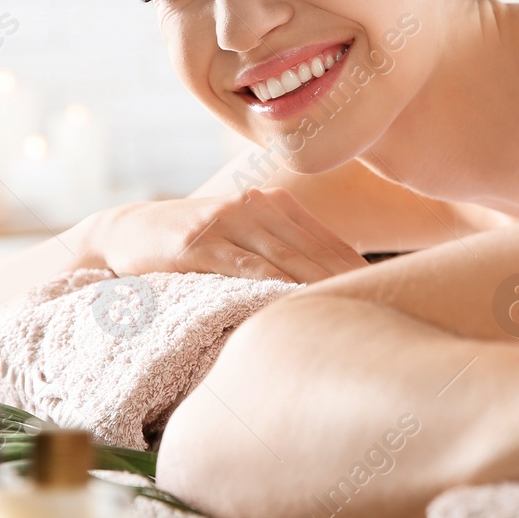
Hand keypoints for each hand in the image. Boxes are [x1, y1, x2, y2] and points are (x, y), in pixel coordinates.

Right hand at [77, 188, 369, 282]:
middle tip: (388, 307)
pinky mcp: (198, 242)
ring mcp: (228, 222)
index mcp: (273, 205)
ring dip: (321, 286)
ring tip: (353, 312)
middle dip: (351, 280)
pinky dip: (272, 286)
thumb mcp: (241, 237)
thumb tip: (331, 284)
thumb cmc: (193, 243)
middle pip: (315, 250)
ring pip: (286, 258)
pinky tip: (294, 305)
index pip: (327, 241)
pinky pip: (244, 267)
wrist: (125, 231)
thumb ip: (282, 250)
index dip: (359, 269)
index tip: (394, 294)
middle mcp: (256, 206)